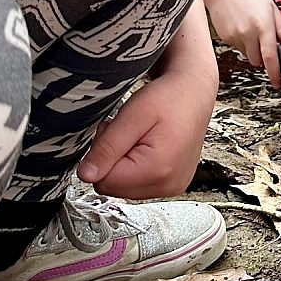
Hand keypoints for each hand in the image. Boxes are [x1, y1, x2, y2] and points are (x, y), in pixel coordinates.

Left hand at [77, 65, 216, 198]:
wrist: (194, 93)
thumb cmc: (170, 98)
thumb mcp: (132, 116)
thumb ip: (107, 147)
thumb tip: (85, 175)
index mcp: (159, 170)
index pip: (104, 181)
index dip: (102, 155)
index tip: (116, 133)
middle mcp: (169, 184)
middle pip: (114, 187)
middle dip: (112, 161)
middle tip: (127, 134)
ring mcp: (173, 187)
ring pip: (124, 187)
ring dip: (123, 164)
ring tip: (139, 139)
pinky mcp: (173, 184)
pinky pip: (139, 185)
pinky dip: (136, 168)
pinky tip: (147, 148)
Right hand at [202, 0, 280, 86]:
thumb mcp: (271, 7)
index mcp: (263, 26)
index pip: (270, 57)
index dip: (275, 74)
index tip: (278, 83)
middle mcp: (247, 34)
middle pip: (258, 61)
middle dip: (263, 57)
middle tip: (264, 42)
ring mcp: (234, 38)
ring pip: (248, 55)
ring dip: (252, 49)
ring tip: (251, 28)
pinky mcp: (225, 38)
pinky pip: (237, 48)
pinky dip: (242, 43)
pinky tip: (241, 27)